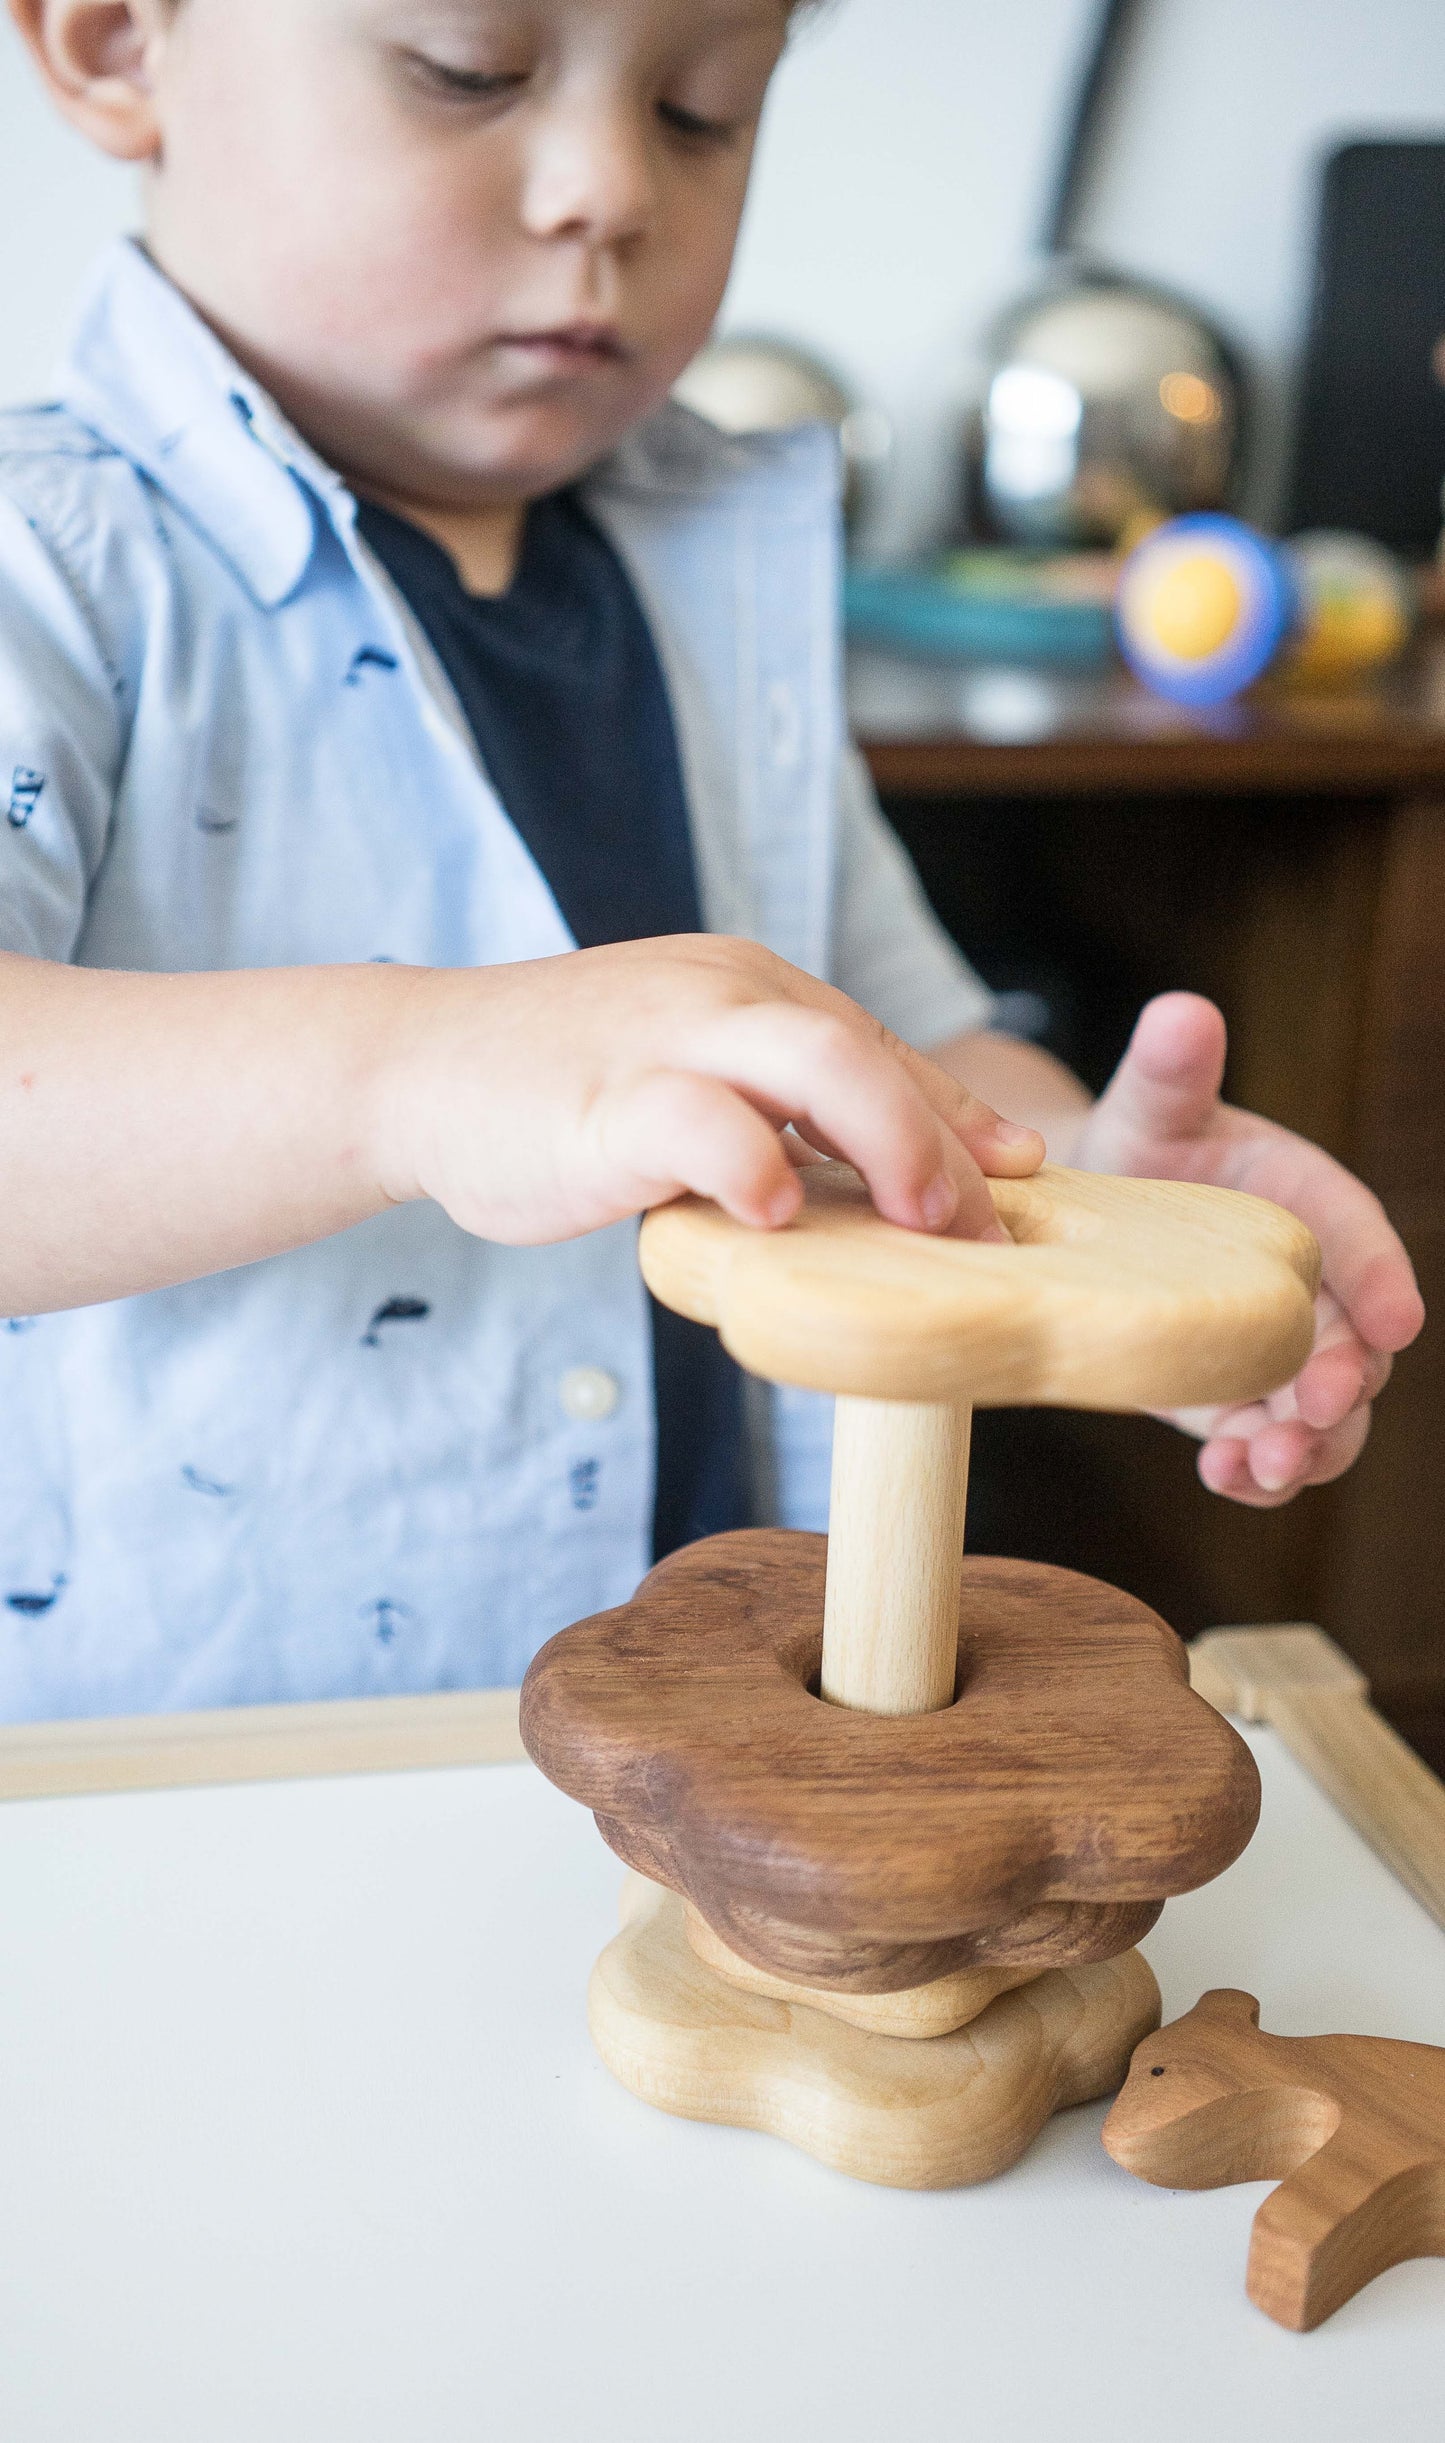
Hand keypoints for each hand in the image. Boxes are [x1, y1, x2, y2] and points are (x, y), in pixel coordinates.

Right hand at [378, 935, 1044, 1247]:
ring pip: (813, 1058)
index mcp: (746, 987)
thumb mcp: (680, 1076)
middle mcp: (720, 994)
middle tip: (986, 1229)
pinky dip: (754, 1167)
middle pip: (865, 1048)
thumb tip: (859, 1182)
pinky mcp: (605, 1100)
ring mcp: (663, 1038)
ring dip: (891, 1141)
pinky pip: (701, 1122)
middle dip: (944, 1140)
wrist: (411, 1064)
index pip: (875, 1047)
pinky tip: (779, 1216)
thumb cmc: (552, 1088)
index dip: (955, 1117)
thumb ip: (766, 1110)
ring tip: (925, 1223)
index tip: (1016, 1181)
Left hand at [1072, 993, 1424, 1505]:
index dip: (1383, 1279)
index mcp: (1313, 1205)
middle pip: (1357, 1347)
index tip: (1398, 1319)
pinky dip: (1256, 1472)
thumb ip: (1171, 1070)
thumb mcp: (1152, 1107)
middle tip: (1312, 1412)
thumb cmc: (1139, 1144)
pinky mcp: (1239, 1401)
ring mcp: (1280, 1353)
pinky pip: (1267, 1446)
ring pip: (1324, 1416)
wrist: (1087, 1209)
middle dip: (1344, 1387)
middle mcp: (1314, 1287)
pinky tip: (1228, 1479)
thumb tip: (1182, 1011)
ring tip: (1260, 1465)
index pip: (1363, 1240)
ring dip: (1305, 1449)